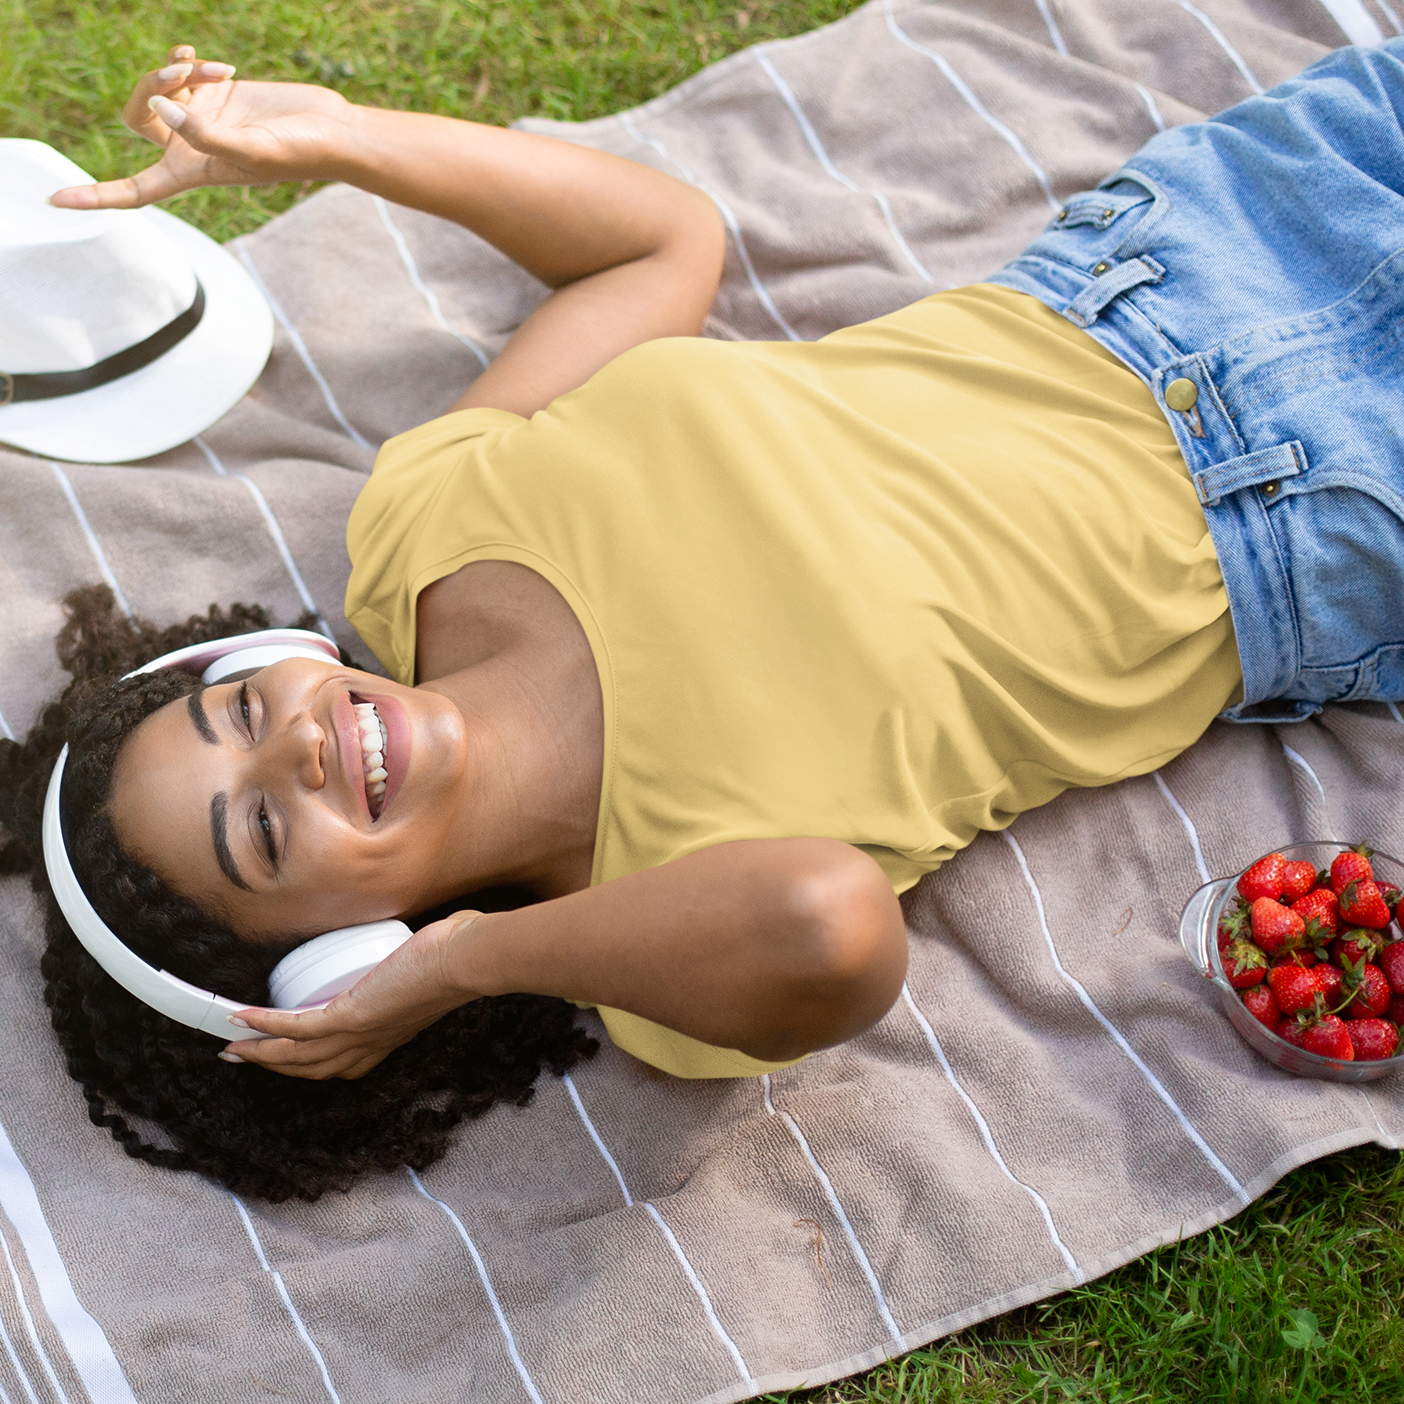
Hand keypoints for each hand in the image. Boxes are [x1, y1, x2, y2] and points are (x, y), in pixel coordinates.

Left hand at [49, 43, 352, 209]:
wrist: (330, 128)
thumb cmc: (299, 152)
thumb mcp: (251, 149)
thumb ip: (205, 133)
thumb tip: (163, 104)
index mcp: (192, 173)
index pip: (134, 190)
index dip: (94, 196)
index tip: (56, 199)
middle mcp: (190, 146)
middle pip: (138, 115)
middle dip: (149, 86)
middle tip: (179, 70)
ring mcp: (200, 117)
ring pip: (158, 87)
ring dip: (174, 68)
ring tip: (208, 65)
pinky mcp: (214, 93)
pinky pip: (178, 69)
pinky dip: (186, 59)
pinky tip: (202, 58)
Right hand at [221, 910, 487, 1080]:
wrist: (467, 960)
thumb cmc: (460, 956)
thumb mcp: (436, 965)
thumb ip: (429, 957)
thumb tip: (437, 931)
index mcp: (390, 1033)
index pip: (347, 1060)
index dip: (315, 1062)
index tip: (293, 1055)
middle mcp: (372, 1041)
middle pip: (314, 1067)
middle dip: (276, 1065)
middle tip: (243, 1056)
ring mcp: (358, 1032)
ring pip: (297, 1054)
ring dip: (260, 1052)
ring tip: (232, 1046)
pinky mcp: (349, 1016)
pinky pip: (295, 1028)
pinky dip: (265, 1025)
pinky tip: (240, 1019)